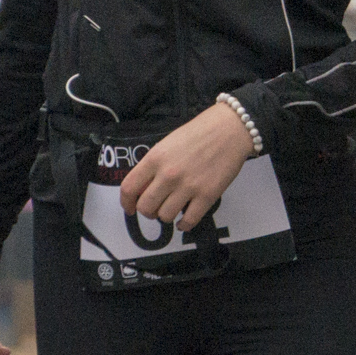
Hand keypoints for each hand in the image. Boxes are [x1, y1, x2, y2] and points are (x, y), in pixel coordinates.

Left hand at [122, 101, 254, 231]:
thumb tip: (145, 188)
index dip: (126, 203)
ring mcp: (188, 186)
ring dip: (167, 216)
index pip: (129, 188)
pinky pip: (188, 221)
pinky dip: (184, 225)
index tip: (130, 208)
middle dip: (148, 211)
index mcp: (155, 158)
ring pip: (165, 216)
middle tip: (156, 208)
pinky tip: (185, 220)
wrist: (230, 129)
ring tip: (174, 208)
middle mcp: (168, 174)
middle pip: (145, 207)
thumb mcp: (168, 143)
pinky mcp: (207, 196)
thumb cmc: (199, 133)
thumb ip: (154, 165)